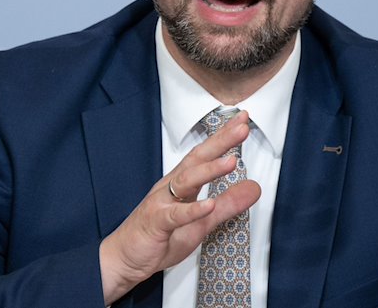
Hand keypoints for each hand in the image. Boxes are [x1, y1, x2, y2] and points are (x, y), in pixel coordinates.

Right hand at [98, 111, 260, 304]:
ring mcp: (161, 203)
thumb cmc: (158, 237)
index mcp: (182, 184)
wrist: (123, 258)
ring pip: (186, 181)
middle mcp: (171, 187)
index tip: (243, 119)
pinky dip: (192, 210)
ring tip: (231, 161)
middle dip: (220, 142)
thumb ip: (228, 205)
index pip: (206, 155)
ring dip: (209, 170)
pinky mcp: (156, 223)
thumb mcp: (202, 222)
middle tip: (241, 128)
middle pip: (197, 159)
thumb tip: (254, 188)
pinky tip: (208, 205)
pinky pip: (175, 215)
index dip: (225, 137)